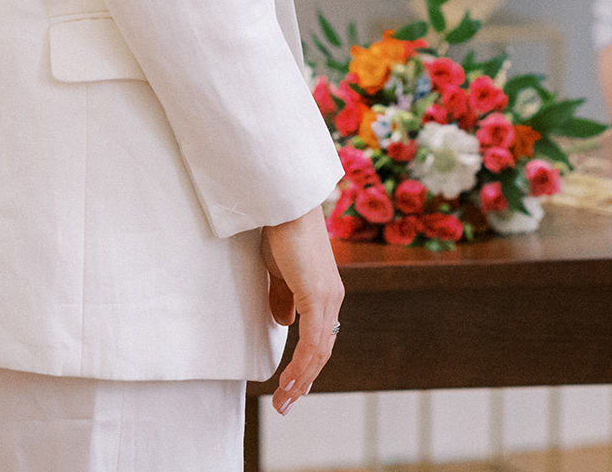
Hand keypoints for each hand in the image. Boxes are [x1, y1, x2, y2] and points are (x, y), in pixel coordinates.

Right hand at [261, 206, 344, 414]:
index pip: (321, 340)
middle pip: (324, 351)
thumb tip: (283, 323)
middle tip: (286, 406)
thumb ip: (283, 298)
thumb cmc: (280, 233)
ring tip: (284, 402)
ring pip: (320, 350)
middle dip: (304, 382)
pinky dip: (301, 364)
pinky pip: (312, 339)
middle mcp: (332, 298)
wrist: (285, 205)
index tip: (293, 389)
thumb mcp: (279, 273)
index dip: (308, 367)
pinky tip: (289, 380)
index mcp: (325, 294)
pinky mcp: (317, 293)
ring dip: (301, 380)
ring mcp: (327, 297)